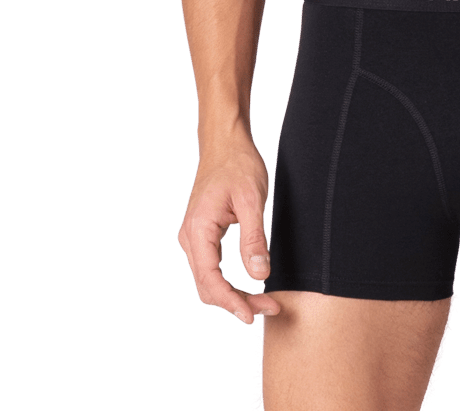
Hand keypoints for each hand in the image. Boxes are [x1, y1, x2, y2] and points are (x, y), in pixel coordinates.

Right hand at [177, 135, 281, 324]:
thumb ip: (254, 237)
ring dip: (232, 295)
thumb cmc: (238, 165)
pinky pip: (210, 269)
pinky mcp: (201, 237)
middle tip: (270, 308)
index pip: (210, 279)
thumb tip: (260, 274)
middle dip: (236, 302)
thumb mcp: (252, 199)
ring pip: (208, 281)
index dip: (231, 301)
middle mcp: (189, 238)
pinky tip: (248, 287)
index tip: (252, 315)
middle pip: (207, 286)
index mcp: (198, 229)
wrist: (225, 144)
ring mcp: (193, 238)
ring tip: (263, 302)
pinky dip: (228, 283)